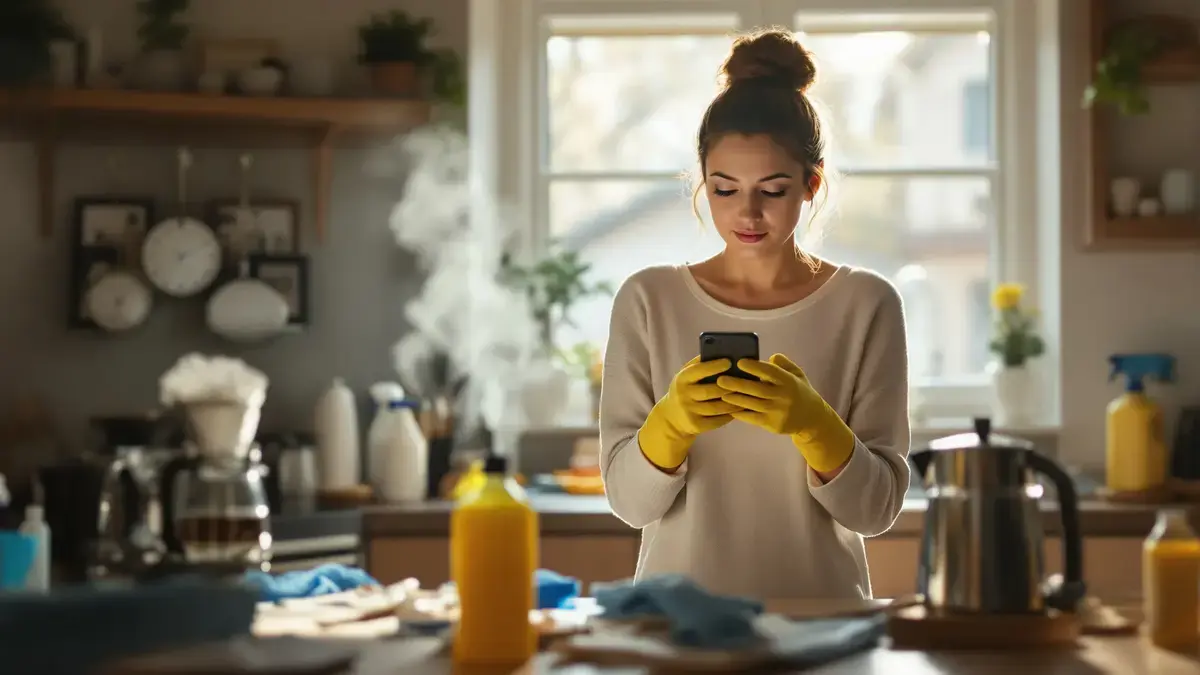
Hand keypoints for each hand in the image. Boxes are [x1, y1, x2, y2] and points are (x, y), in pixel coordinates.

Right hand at [638, 356, 740, 469]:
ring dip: (733, 402)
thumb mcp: (686, 376)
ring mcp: (689, 412)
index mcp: (681, 379)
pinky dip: (730, 415)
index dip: (714, 366)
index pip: (698, 371)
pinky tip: (740, 409)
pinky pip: (717, 420)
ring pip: (716, 408)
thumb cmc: (685, 390)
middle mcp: (683, 396)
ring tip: (747, 395)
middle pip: (709, 391)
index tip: (729, 361)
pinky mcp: (696, 426)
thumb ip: (700, 364)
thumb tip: (721, 350)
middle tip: (744, 380)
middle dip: (728, 386)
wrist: (671, 418)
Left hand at [717, 354, 854, 472]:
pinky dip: (740, 413)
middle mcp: (784, 397)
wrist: (812, 419)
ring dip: (735, 399)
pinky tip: (728, 408)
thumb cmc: (799, 392)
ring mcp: (779, 412)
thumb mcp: (797, 375)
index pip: (770, 372)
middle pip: (758, 389)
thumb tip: (770, 357)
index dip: (755, 367)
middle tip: (720, 379)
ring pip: (753, 405)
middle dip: (737, 384)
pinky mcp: (773, 425)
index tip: (739, 362)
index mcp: (789, 381)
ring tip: (720, 393)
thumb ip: (784, 364)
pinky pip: (753, 418)